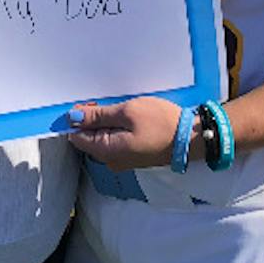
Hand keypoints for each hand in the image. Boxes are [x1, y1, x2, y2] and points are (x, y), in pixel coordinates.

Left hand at [67, 97, 184, 171]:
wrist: (190, 137)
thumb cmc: (161, 123)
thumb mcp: (127, 112)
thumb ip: (97, 116)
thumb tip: (73, 118)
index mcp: (106, 152)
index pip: (76, 136)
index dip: (77, 118)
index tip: (90, 103)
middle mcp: (110, 160)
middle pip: (88, 137)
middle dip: (92, 118)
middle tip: (107, 102)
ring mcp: (121, 159)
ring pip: (102, 137)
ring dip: (106, 120)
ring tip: (120, 107)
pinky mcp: (131, 154)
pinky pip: (115, 139)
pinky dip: (116, 126)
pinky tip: (128, 116)